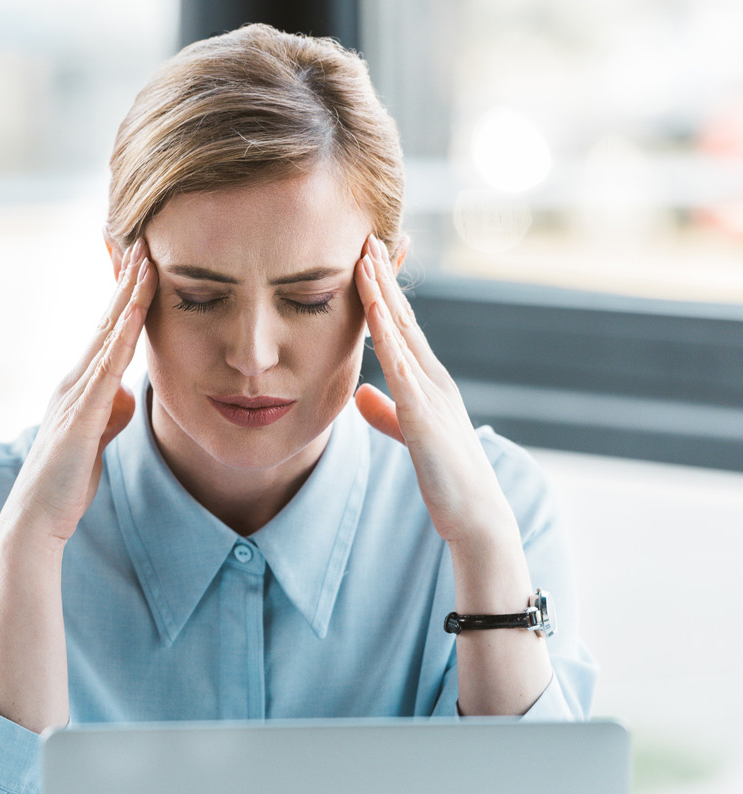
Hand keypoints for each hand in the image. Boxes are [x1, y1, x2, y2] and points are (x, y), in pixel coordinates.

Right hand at [0, 239, 156, 544]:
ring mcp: (75, 395)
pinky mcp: (80, 415)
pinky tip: (136, 311)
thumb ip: (109, 413)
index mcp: (80, 386)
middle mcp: (73, 381)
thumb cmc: (66, 481)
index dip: (124, 296)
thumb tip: (124, 396)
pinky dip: (122, 336)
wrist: (36, 517)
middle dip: (125, 279)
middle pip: (106, 320)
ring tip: (145, 259)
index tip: (142, 262)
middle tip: (143, 238)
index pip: (108, 332)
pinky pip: (107, 367)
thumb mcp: (96, 439)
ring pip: (107, 335)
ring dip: (127, 295)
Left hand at [353, 234, 513, 546]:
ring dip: (382, 292)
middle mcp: (434, 378)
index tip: (365, 258)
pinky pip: (400, 365)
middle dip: (383, 276)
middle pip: (402, 317)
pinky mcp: (424, 415)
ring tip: (364, 255)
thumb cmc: (446, 478)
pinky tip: (373, 308)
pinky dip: (386, 334)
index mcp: (428, 382)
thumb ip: (385, 413)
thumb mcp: (408, 436)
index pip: (401, 327)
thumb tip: (360, 394)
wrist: (476, 515)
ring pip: (402, 332)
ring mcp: (431, 393)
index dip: (383, 292)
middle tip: (366, 235)